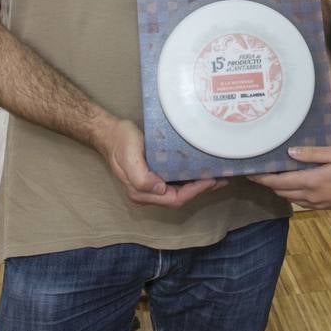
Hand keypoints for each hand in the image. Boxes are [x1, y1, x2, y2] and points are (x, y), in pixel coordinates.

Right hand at [100, 119, 226, 207]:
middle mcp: (148, 193)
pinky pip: (176, 180)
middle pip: (180, 197)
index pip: (174, 199)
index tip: (210, 181)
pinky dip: (190, 177)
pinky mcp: (155, 174)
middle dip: (201, 190)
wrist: (109, 132)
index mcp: (142, 193)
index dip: (194, 192)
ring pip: (180, 190)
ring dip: (198, 185)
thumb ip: (141, 178)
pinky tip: (201, 169)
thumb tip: (160, 189)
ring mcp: (152, 184)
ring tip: (217, 176)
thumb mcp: (129, 157)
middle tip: (221, 179)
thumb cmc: (120, 142)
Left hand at [249, 146, 330, 209]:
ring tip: (272, 175)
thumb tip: (289, 152)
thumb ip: (311, 153)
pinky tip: (292, 182)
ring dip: (279, 188)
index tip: (249, 172)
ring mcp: (317, 204)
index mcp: (311, 182)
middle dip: (267, 183)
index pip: (278, 182)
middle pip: (280, 192)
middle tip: (258, 171)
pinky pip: (300, 202)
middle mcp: (310, 196)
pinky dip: (291, 193)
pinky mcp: (323, 206)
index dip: (262, 178)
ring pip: (289, 198)